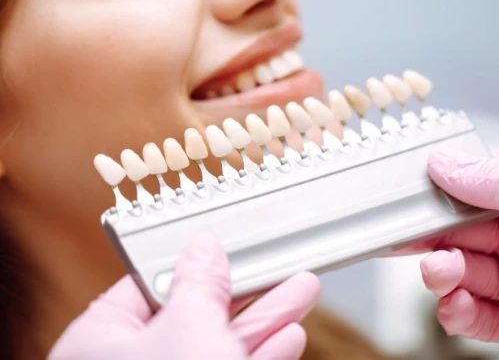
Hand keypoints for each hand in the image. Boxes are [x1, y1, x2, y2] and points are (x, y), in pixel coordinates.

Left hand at [48, 233, 319, 359]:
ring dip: (265, 319)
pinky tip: (289, 336)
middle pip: (192, 314)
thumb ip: (199, 283)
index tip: (226, 249)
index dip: (192, 263)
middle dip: (245, 291)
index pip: (149, 285)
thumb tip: (203, 248)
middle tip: (278, 268)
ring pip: (217, 346)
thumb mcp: (189, 329)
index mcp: (99, 342)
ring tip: (301, 290)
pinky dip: (261, 355)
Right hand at [419, 150, 498, 353]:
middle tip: (407, 241)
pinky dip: (456, 314)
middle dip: (429, 239)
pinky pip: (476, 317)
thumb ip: (496, 178)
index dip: (433, 199)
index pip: (465, 194)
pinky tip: (454, 306)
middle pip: (455, 236)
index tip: (406, 204)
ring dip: (439, 275)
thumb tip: (442, 163)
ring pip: (460, 276)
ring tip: (440, 274)